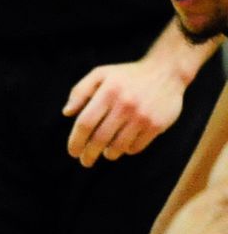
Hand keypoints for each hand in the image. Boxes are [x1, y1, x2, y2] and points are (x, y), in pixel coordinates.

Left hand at [63, 59, 184, 166]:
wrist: (166, 71)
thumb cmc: (127, 75)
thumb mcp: (100, 74)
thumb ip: (80, 91)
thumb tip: (66, 113)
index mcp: (107, 92)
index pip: (85, 123)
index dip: (76, 140)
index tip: (73, 152)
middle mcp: (125, 105)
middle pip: (100, 138)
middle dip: (89, 154)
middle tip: (85, 161)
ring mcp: (142, 116)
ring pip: (119, 146)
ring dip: (109, 154)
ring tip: (105, 153)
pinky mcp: (157, 125)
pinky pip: (137, 147)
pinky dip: (127, 150)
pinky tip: (123, 147)